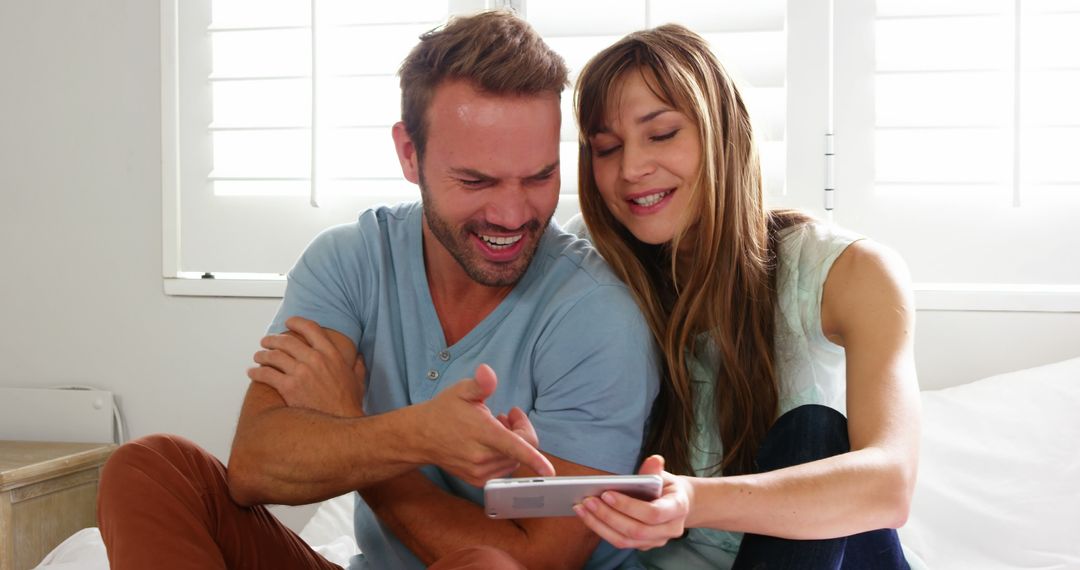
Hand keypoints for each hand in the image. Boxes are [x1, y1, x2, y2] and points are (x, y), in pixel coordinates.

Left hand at [247, 316, 364, 417]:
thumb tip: (358, 357)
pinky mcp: (289, 388)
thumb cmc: (349, 405)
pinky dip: (256, 372)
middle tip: (266, 341)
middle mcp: (315, 359)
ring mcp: (301, 373)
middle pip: (287, 341)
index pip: (311, 329)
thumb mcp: (358, 381)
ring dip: (262, 354)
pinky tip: (252, 372)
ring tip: (258, 356)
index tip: (289, 322)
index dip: (297, 323)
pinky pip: (266, 374)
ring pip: (274, 356)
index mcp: (331, 354)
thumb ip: (357, 365)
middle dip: (273, 339)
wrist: (340, 426)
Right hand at [412, 364, 554, 486]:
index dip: (535, 459)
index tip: (548, 470)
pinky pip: (504, 469)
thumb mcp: (461, 390)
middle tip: (510, 414)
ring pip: (514, 460)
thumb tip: (487, 372)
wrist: (421, 437)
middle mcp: (481, 456)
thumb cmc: (444, 411)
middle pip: (521, 449)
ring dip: (514, 444)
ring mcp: (479, 471)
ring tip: (499, 426)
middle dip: (521, 430)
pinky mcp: (478, 480)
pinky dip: (505, 456)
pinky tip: (492, 443)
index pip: (514, 447)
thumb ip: (480, 383)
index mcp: (482, 433)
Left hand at [572, 455, 692, 549]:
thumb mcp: (663, 474)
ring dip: (600, 525)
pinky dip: (601, 529)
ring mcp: (656, 541)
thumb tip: (654, 460)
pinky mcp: (642, 545)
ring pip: (625, 540)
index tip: (606, 494)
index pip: (652, 513)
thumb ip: (655, 470)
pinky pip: (619, 541)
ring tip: (581, 507)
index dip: (628, 506)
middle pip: (636, 530)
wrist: (676, 502)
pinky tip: (587, 515)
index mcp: (678, 508)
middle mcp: (669, 529)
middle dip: (608, 516)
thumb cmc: (666, 486)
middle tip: (587, 500)